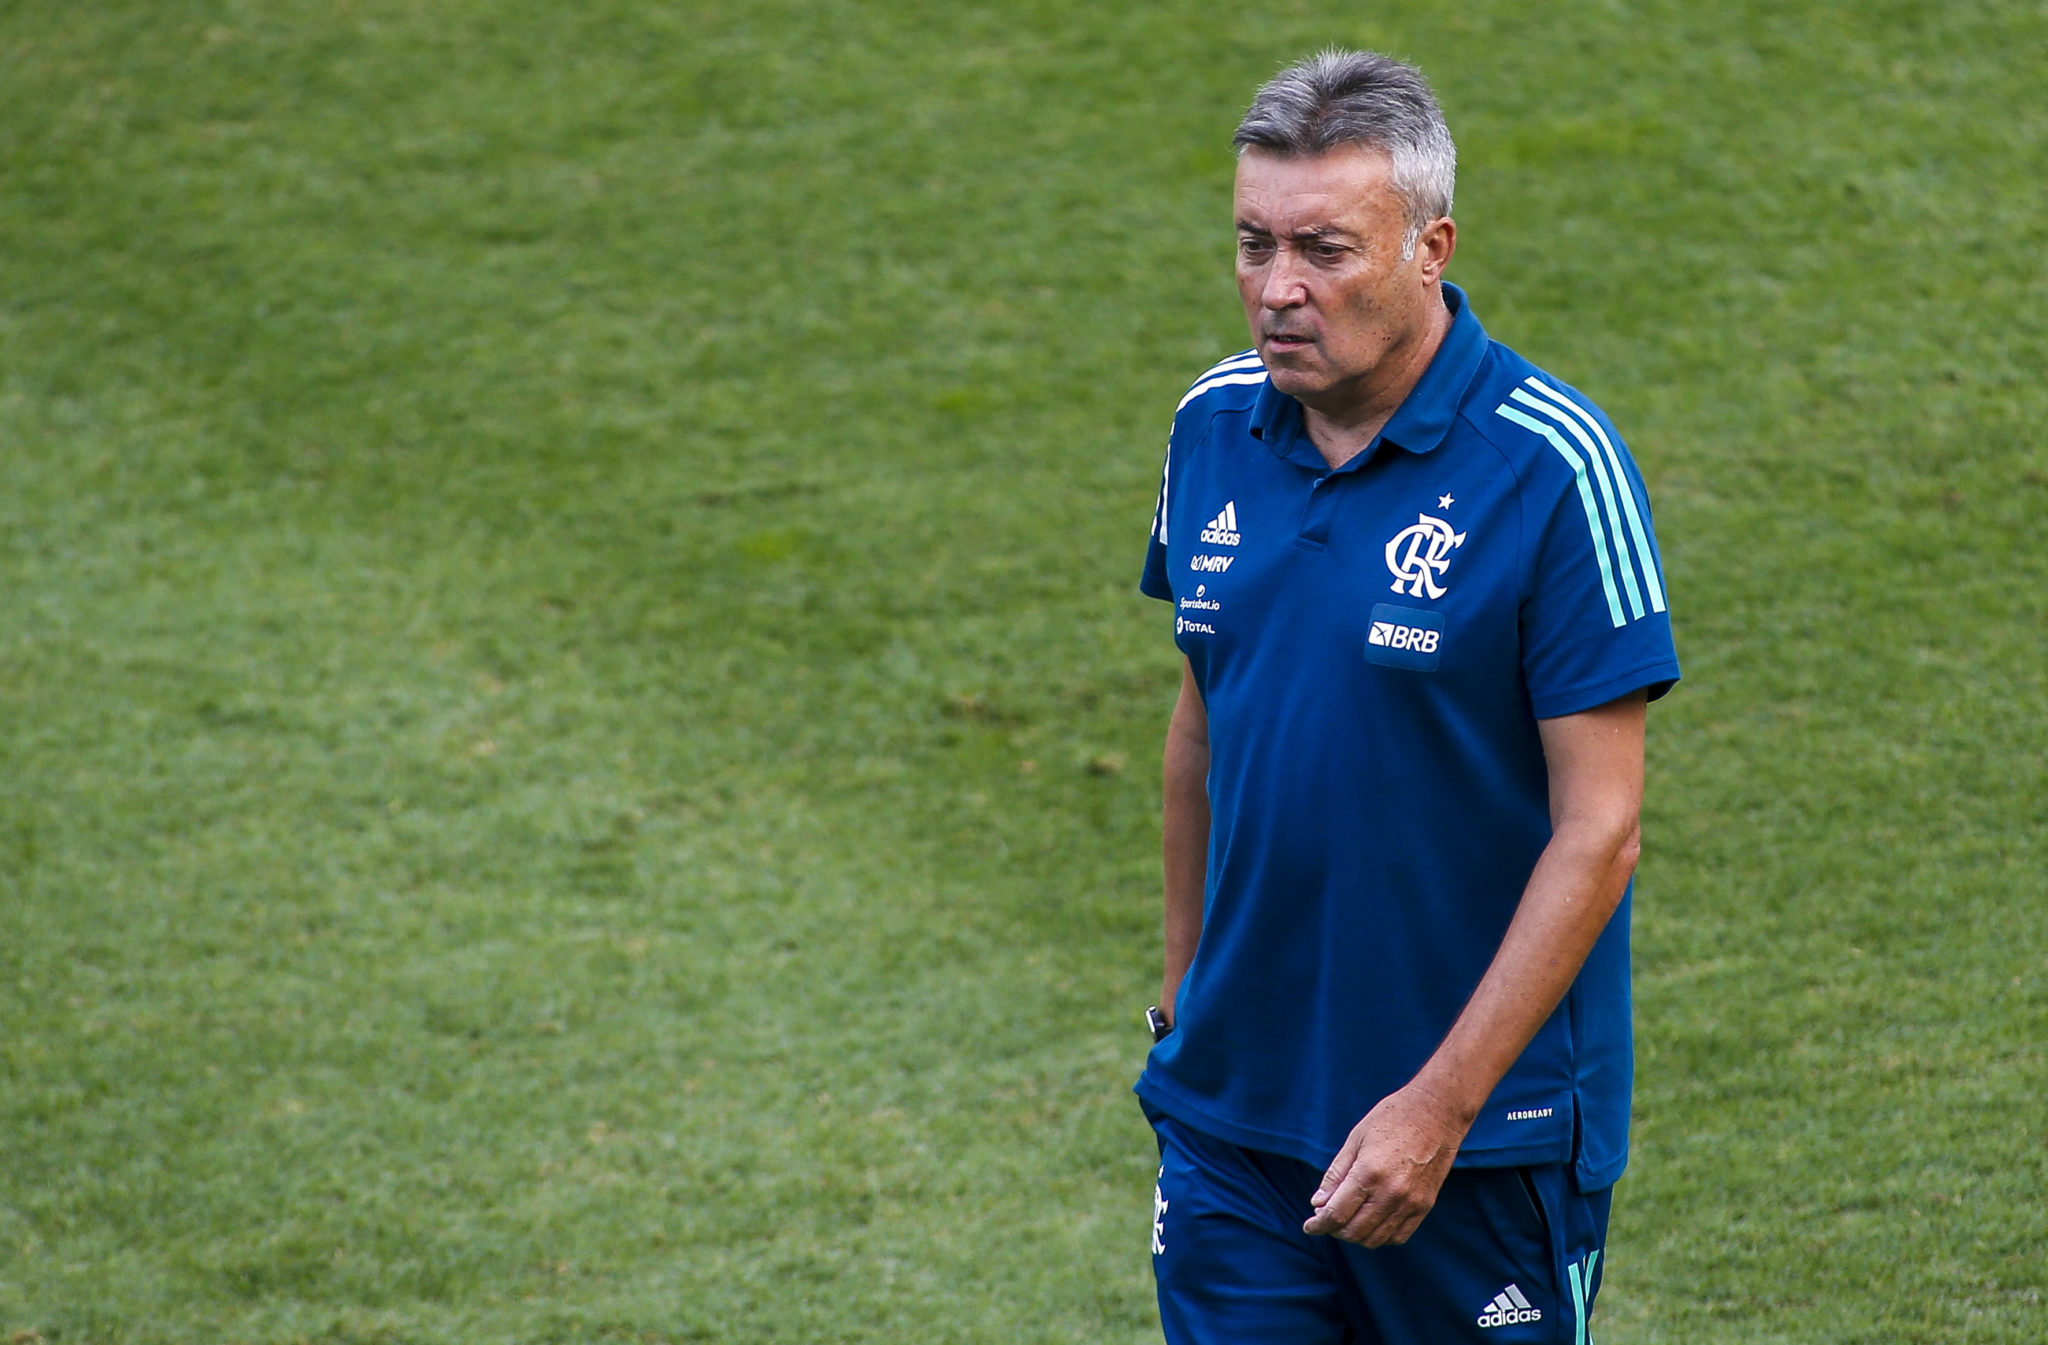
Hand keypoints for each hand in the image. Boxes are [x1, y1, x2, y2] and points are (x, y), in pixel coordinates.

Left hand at [1301, 1082, 1470, 1245]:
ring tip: (1347, 1220)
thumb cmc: (1391, 1118)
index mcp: (1368, 1173)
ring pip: (1375, 1239)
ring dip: (1356, 1235)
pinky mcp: (1424, 1205)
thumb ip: (1335, 1174)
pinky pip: (1398, 1236)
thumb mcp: (1355, 1139)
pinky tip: (1371, 1221)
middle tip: (1326, 1219)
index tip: (1310, 1227)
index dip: (1318, 1225)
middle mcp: (1390, 1193)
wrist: (1436, 1112)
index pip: (1336, 1214)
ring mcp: (1410, 1202)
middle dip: (1334, 1230)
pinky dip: (1380, 1236)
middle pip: (1354, 1231)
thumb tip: (1318, 1203)